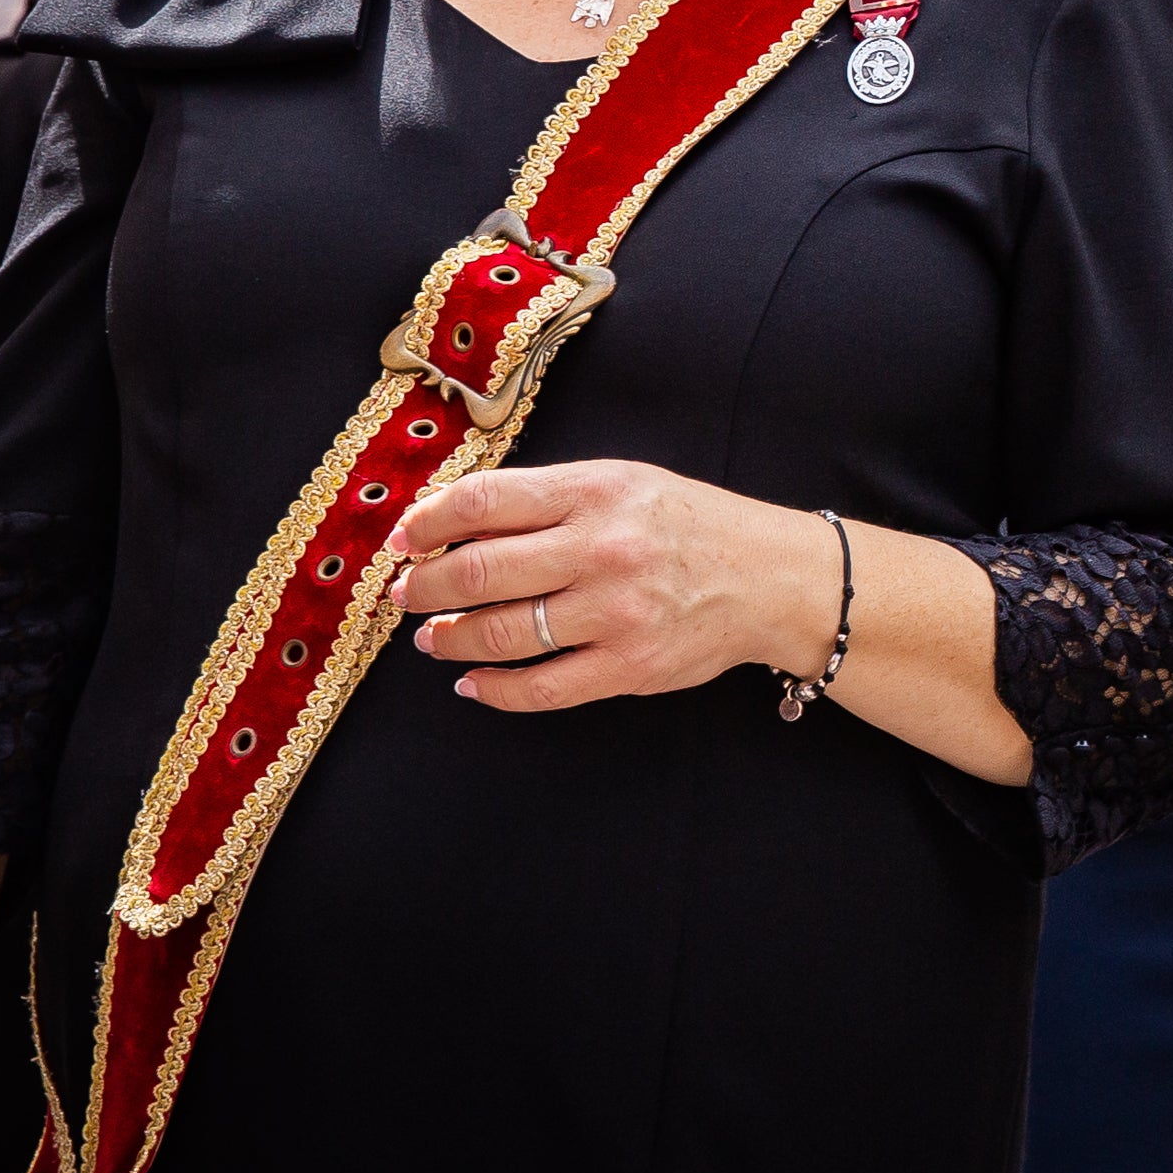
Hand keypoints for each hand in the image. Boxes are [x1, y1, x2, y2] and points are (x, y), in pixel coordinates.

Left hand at [385, 460, 835, 711]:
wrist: (769, 578)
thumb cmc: (686, 525)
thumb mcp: (622, 483)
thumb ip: (546, 499)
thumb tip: (450, 524)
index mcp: (597, 492)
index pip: (484, 502)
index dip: (427, 522)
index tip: (403, 539)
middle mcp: (603, 549)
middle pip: (479, 571)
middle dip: (424, 587)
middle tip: (405, 594)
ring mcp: (615, 613)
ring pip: (499, 635)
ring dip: (449, 638)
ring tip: (434, 636)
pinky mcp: (627, 667)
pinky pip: (539, 688)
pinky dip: (491, 689)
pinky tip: (472, 681)